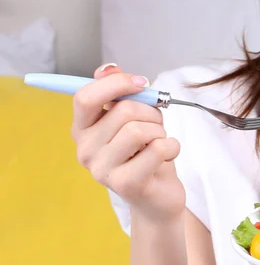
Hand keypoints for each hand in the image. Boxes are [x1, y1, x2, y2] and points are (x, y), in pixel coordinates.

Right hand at [71, 63, 185, 223]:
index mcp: (82, 129)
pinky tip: (168, 155)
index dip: (117, 83)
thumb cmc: (145, 152)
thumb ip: (120, 92)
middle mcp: (85, 150)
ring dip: (160, 131)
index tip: (142, 83)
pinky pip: (157, 149)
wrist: (157, 196)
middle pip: (123, 111)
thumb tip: (110, 67)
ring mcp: (102, 170)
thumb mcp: (133, 118)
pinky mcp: (126, 184)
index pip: (86, 96)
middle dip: (151, 112)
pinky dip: (172, 146)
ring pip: (139, 130)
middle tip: (156, 126)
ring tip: (159, 142)